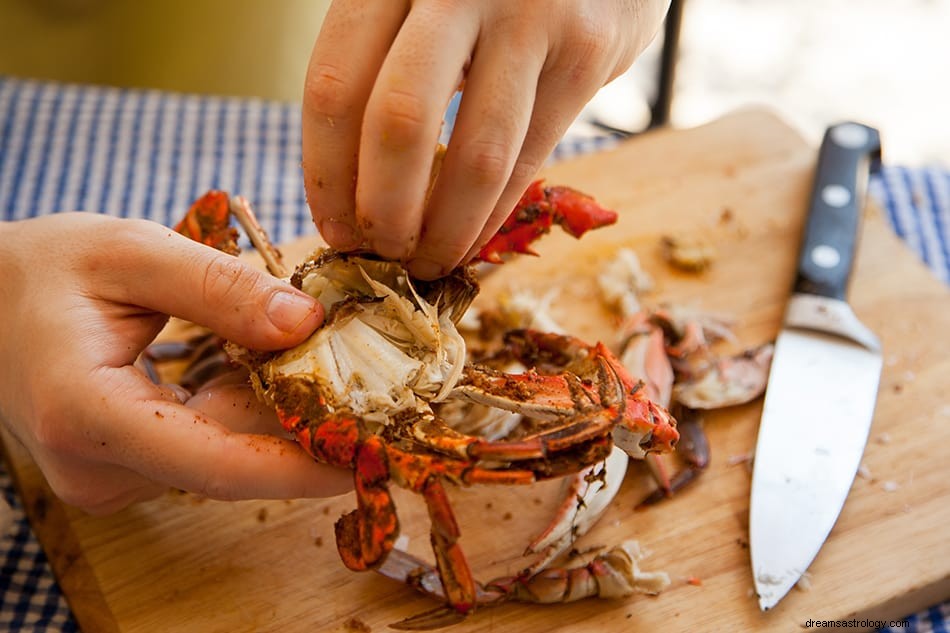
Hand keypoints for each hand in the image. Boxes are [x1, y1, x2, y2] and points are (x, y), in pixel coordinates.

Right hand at [0, 213, 351, 514]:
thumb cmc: (46, 268)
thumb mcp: (132, 252)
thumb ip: (219, 288)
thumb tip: (307, 324)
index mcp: (86, 414)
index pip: (214, 464)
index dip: (299, 467)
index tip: (367, 459)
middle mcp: (97, 466)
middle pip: (229, 462)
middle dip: (306, 431)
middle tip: (380, 400)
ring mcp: (110, 475)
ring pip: (223, 453)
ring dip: (279, 415)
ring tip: (338, 370)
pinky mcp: (126, 468)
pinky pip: (205, 444)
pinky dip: (247, 410)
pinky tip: (279, 371)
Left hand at [302, 0, 669, 278]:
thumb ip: (390, 57)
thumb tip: (354, 179)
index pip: (336, 82)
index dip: (325, 171)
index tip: (333, 227)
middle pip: (397, 123)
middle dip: (383, 210)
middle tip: (379, 253)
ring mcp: (529, 16)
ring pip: (474, 155)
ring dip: (444, 230)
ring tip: (426, 262)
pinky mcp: (586, 52)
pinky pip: (529, 158)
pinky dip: (493, 214)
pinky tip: (471, 238)